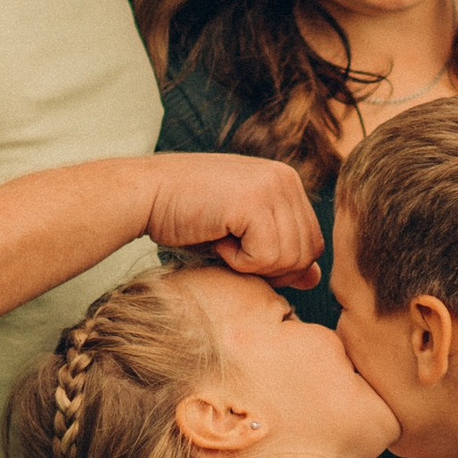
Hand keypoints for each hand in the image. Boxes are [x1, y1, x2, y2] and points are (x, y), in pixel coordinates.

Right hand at [143, 153, 319, 283]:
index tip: (242, 250)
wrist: (145, 194)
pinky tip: (216, 236)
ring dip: (251, 264)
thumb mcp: (241, 236)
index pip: (312, 243)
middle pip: (307, 253)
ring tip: (222, 238)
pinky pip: (266, 257)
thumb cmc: (187, 216)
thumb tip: (313, 279)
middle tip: (231, 247)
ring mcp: (272, 187)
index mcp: (287, 182)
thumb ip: (279, 252)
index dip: (280, 263)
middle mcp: (286, 179)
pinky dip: (238, 261)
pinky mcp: (254, 201)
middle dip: (269, 267)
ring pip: (290, 258)